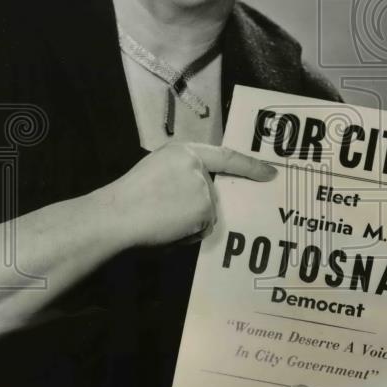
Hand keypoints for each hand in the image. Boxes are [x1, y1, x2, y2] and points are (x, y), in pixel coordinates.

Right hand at [100, 142, 276, 249]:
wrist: (115, 215)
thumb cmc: (127, 199)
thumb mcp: (156, 172)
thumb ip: (181, 177)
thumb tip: (198, 198)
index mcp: (183, 151)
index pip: (225, 156)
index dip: (250, 166)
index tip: (271, 172)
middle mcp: (198, 166)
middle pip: (211, 194)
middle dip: (193, 209)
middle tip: (161, 214)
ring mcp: (204, 188)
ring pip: (206, 214)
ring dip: (188, 223)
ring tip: (158, 221)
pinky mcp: (204, 209)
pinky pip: (201, 229)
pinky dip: (186, 235)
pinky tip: (165, 230)